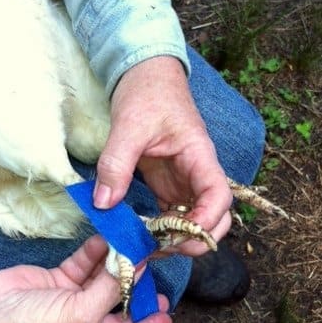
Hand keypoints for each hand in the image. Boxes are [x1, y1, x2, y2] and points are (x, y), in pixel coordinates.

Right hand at [0, 235, 171, 322]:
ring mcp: (74, 301)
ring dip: (116, 262)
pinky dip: (95, 253)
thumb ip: (112, 289)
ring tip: (135, 244)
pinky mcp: (60, 280)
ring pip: (103, 279)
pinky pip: (84, 265)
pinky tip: (107, 239)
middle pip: (121, 305)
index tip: (169, 313)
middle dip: (136, 286)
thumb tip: (135, 265)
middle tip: (154, 266)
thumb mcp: (82, 315)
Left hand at [94, 56, 232, 255]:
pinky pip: (169, 212)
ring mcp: (182, 180)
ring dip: (175, 237)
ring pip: (192, 218)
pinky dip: (159, 227)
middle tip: (160, 247)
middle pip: (214, 216)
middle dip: (194, 237)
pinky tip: (140, 234)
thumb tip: (104, 203)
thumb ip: (116, 163)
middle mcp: (195, 173)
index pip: (219, 194)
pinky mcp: (166, 182)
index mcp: (198, 155)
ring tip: (145, 246)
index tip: (181, 234)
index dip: (207, 219)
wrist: (145, 76)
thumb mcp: (129, 126)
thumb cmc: (147, 93)